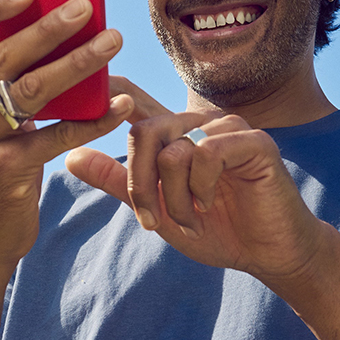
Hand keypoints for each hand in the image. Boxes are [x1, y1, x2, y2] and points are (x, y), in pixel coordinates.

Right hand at [0, 0, 131, 266]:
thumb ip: (4, 79)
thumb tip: (53, 22)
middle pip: (2, 56)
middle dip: (48, 26)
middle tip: (87, 6)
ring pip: (32, 91)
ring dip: (78, 62)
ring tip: (113, 41)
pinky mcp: (3, 171)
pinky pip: (57, 136)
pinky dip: (94, 118)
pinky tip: (121, 104)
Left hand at [66, 94, 331, 286]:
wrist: (270, 253)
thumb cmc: (218, 229)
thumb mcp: (159, 210)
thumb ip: (118, 183)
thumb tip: (69, 157)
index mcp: (176, 134)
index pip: (135, 101)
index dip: (110, 90)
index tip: (90, 86)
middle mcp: (200, 122)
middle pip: (144, 132)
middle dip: (140, 185)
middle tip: (152, 220)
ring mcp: (228, 128)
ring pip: (172, 149)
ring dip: (173, 197)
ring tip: (191, 220)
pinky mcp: (253, 141)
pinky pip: (206, 153)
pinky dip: (200, 188)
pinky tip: (209, 205)